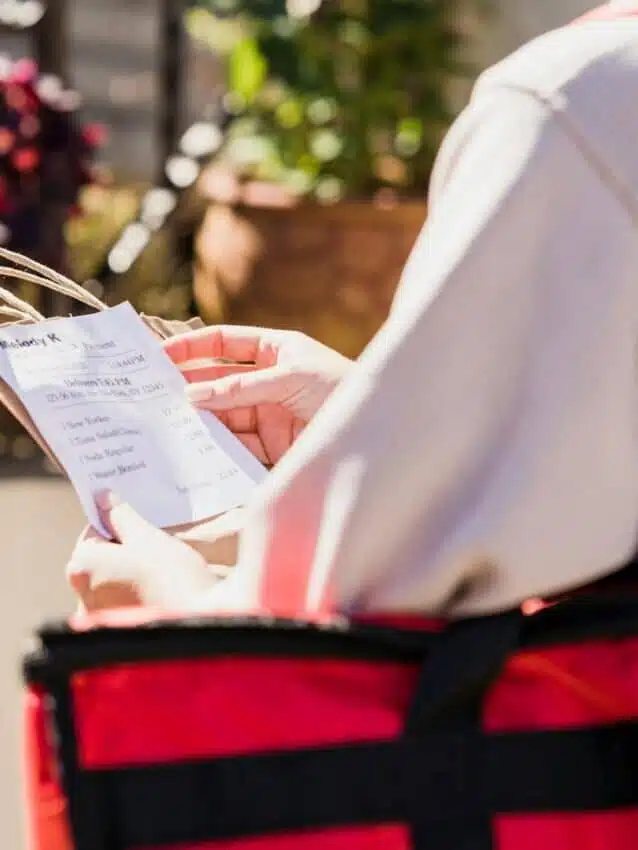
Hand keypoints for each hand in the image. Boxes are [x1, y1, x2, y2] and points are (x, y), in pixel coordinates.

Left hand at [67, 492, 218, 612]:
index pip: (94, 531)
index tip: (143, 527)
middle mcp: (82, 594)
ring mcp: (97, 618)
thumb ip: (121, 516)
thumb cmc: (172, 578)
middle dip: (125, 550)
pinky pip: (121, 605)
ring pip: (112, 582)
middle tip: (156, 548)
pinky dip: (136, 596)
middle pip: (101, 558)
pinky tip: (159, 593)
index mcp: (83, 565)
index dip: (120, 524)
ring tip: (161, 573)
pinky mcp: (115, 634)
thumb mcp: (148, 537)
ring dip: (131, 574)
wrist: (200, 624)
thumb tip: (103, 497)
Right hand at [164, 326, 350, 464]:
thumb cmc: (341, 390)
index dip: (191, 347)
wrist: (379, 430)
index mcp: (274, 350)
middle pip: (216, 380)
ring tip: (163, 423)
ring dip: (197, 418)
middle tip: (150, 394)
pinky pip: (236, 442)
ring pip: (222, 413)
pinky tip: (192, 447)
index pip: (223, 343)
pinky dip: (215, 445)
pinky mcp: (271, 444)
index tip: (158, 356)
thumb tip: (193, 396)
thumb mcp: (290, 379)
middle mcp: (267, 379)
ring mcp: (267, 412)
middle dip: (187, 386)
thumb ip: (241, 388)